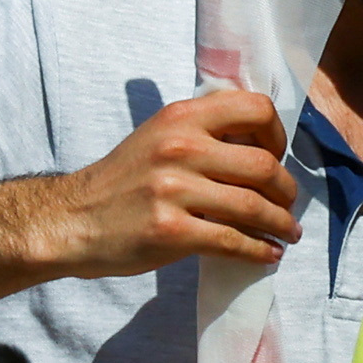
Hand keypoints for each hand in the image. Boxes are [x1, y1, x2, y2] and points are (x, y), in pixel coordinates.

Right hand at [55, 88, 299, 277]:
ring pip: (253, 206)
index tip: (276, 157)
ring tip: (287, 233)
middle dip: (287, 190)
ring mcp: (174, 189)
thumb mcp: (158, 136)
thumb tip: (260, 149)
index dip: (277, 135)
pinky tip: (267, 254)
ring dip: (281, 224)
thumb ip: (202, 134)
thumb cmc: (122, 179)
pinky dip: (259, 251)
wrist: (74, 218)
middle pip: (263, 165)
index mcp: (181, 117)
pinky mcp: (171, 230)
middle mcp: (180, 147)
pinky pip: (233, 241)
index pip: (254, 108)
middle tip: (288, 205)